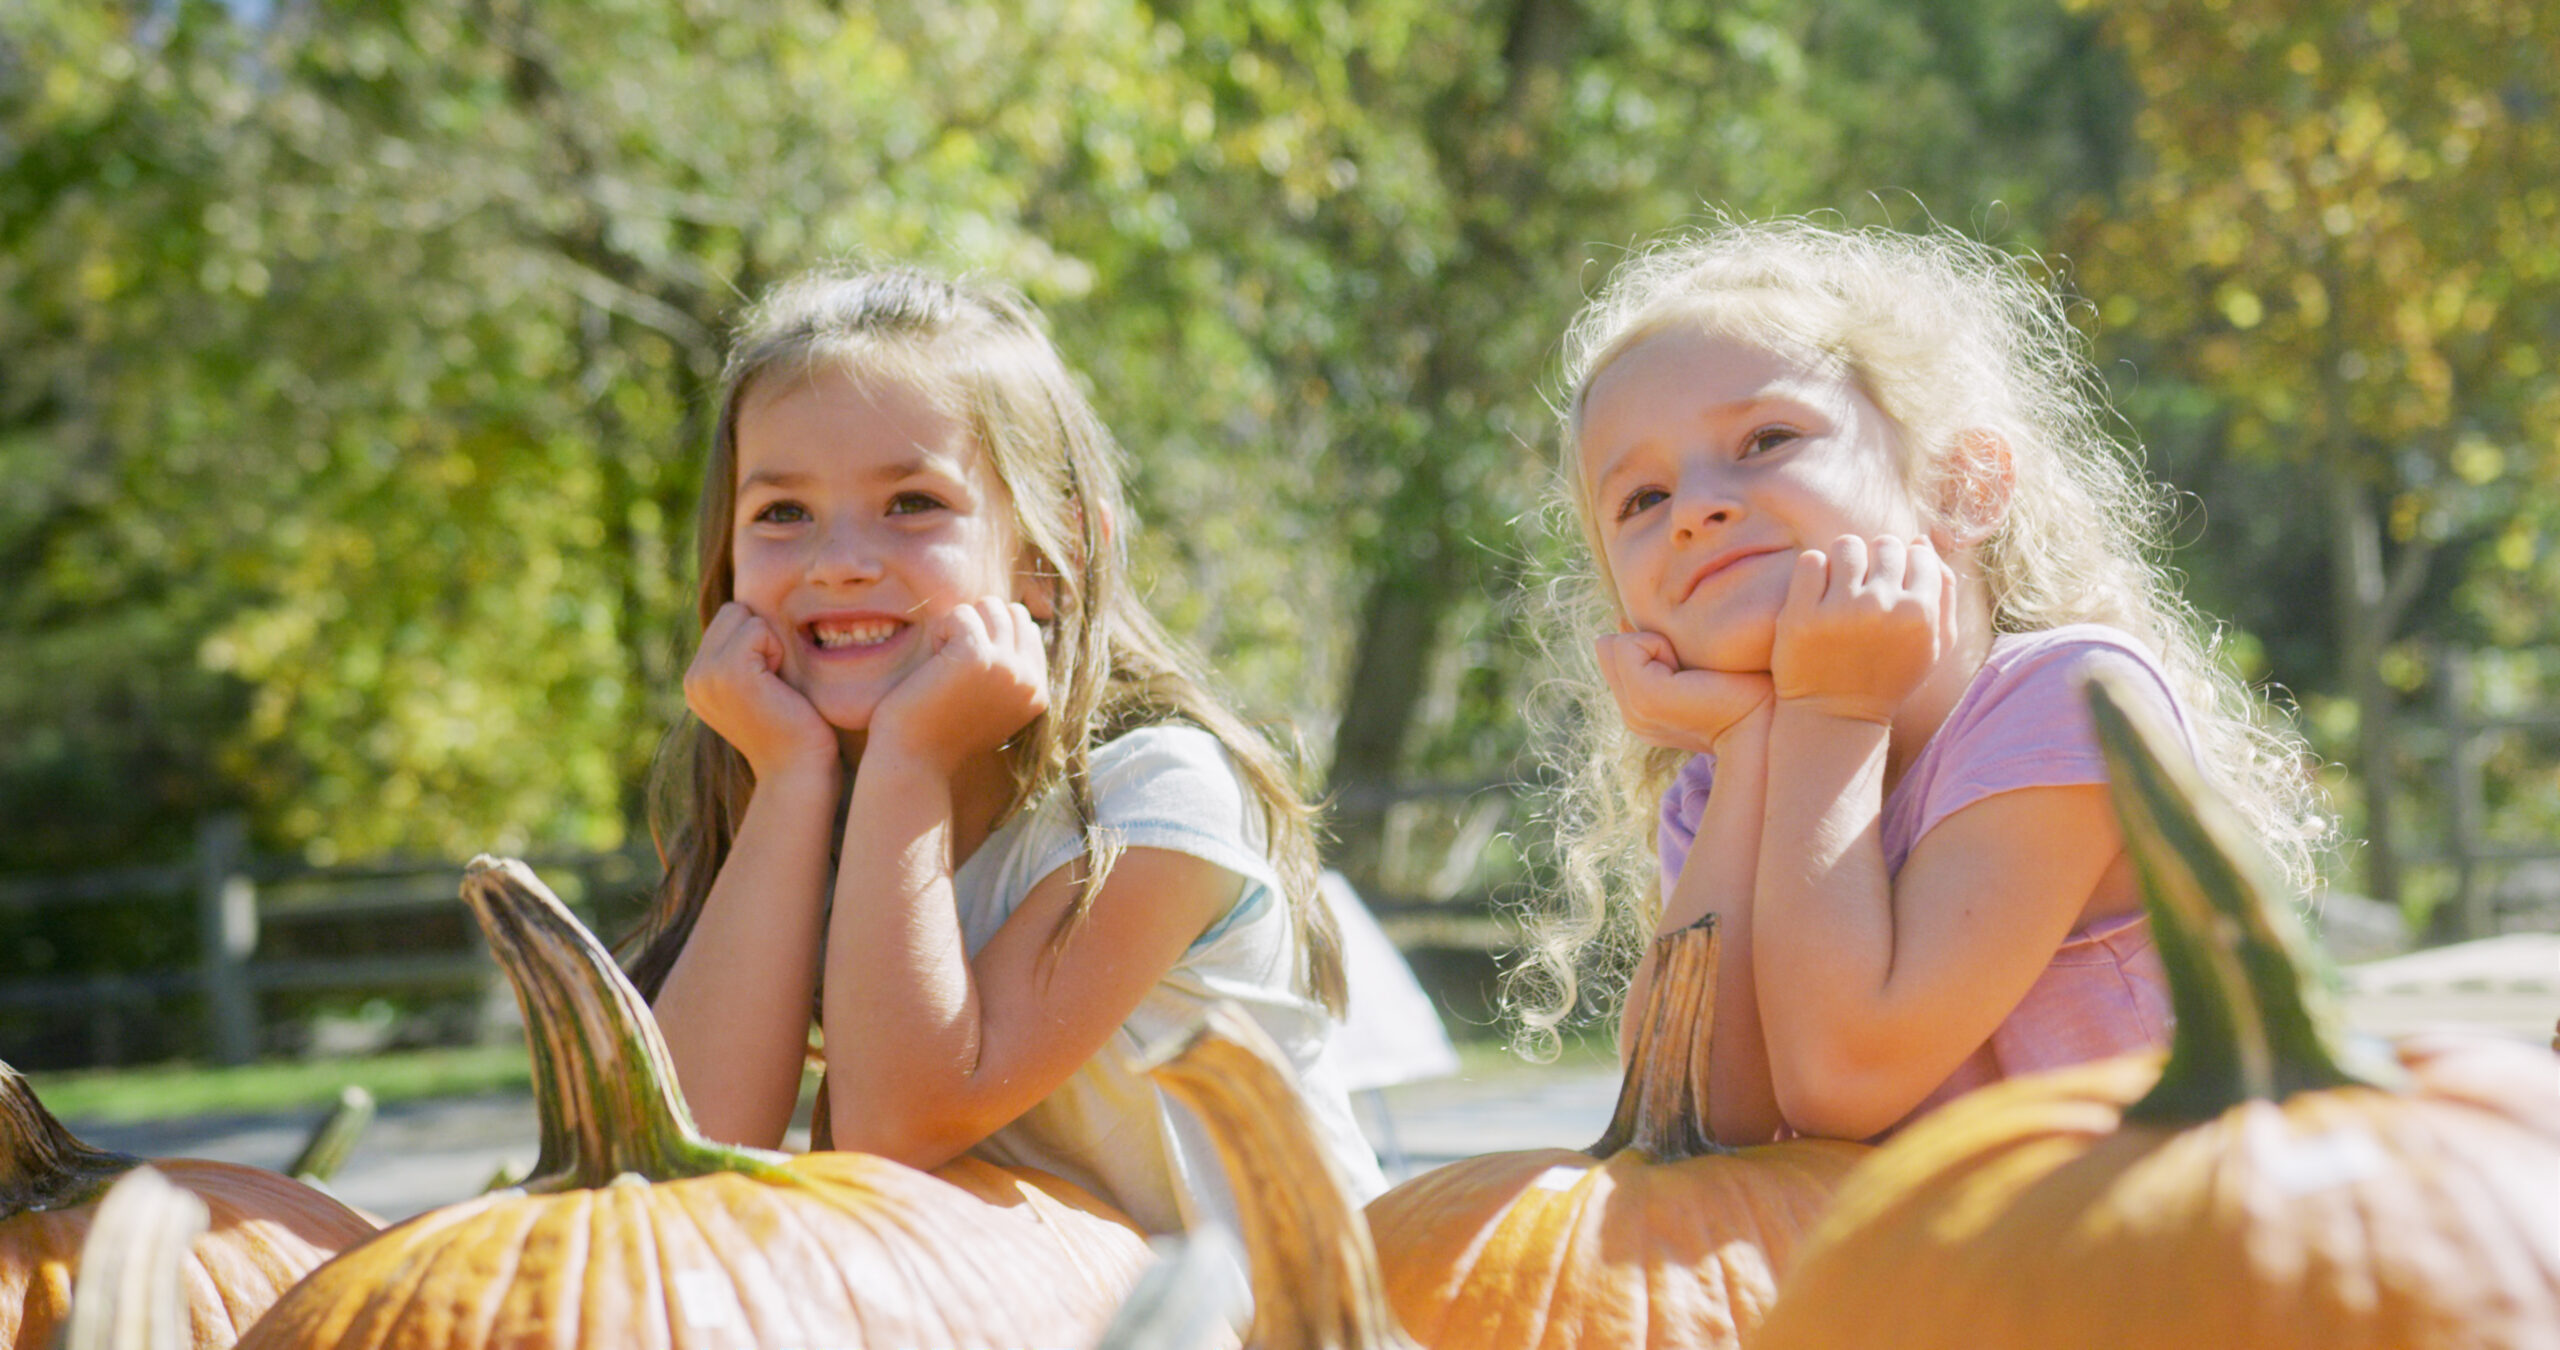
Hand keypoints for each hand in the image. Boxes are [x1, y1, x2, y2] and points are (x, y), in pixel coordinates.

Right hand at [684, 602, 839, 781]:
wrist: (798, 770)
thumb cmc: (793, 729)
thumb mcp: (758, 687)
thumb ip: (744, 656)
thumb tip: (752, 613)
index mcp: (697, 681)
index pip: (728, 619)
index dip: (758, 641)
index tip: (768, 683)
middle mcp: (693, 678)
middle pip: (733, 611)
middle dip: (761, 636)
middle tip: (773, 682)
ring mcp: (706, 675)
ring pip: (744, 616)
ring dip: (770, 644)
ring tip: (774, 685)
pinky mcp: (729, 672)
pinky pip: (757, 628)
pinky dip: (777, 650)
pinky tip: (778, 685)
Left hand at [864, 598, 1049, 776]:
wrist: (913, 760)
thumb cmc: (940, 730)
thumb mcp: (989, 701)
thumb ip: (1009, 668)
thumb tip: (1015, 615)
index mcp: (1038, 692)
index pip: (1026, 629)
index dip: (990, 637)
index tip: (967, 674)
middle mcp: (1030, 680)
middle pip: (1010, 612)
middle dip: (978, 627)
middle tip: (953, 665)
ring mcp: (1008, 667)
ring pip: (989, 606)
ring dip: (959, 628)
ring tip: (943, 663)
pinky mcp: (978, 656)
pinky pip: (961, 614)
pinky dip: (940, 631)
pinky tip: (932, 663)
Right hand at [1596, 630, 1774, 753]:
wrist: (1771, 720)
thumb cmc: (1749, 687)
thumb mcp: (1694, 662)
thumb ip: (1656, 646)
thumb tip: (1620, 618)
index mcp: (1643, 711)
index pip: (1613, 652)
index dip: (1647, 642)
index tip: (1690, 665)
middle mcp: (1633, 717)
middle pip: (1608, 648)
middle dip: (1648, 642)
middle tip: (1695, 669)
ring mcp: (1635, 713)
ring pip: (1614, 645)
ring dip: (1657, 643)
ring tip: (1695, 672)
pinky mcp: (1647, 699)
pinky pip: (1627, 645)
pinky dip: (1659, 644)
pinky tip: (1693, 673)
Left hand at [1770, 534, 1956, 723]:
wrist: (1835, 717)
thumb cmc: (1889, 677)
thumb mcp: (1933, 644)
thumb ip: (1943, 591)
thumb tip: (1921, 541)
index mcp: (1920, 612)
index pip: (1917, 553)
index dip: (1905, 565)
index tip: (1892, 586)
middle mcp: (1882, 606)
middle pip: (1884, 544)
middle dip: (1875, 561)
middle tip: (1864, 588)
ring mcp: (1841, 609)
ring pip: (1846, 546)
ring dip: (1844, 562)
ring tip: (1840, 588)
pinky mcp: (1801, 614)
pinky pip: (1811, 561)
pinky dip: (1813, 572)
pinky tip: (1817, 595)